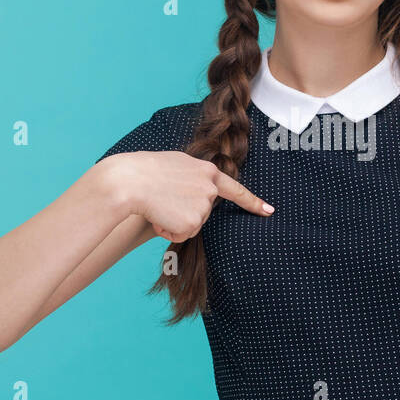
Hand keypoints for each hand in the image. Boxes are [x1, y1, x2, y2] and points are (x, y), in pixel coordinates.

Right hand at [103, 151, 273, 241]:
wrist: (130, 181)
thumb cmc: (146, 171)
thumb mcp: (177, 164)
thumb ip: (193, 175)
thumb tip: (198, 189)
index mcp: (207, 171)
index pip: (235, 189)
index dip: (252, 202)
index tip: (269, 211)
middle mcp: (210, 188)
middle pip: (203, 212)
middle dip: (184, 212)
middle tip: (163, 199)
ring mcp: (203, 206)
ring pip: (191, 225)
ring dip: (174, 221)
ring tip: (159, 205)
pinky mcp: (193, 222)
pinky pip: (182, 235)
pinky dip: (168, 230)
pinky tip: (158, 216)